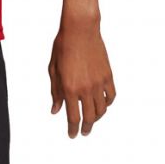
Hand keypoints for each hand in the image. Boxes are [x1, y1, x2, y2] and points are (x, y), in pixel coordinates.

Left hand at [48, 20, 115, 137]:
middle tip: (84, 132)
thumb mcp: (53, 68)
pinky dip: (107, 104)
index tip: (72, 135)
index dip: (73, 129)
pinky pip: (111, 97)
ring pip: (102, 110)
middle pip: (89, 118)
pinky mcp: (108, 76)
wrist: (80, 29)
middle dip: (86, 128)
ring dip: (96, 118)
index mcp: (69, 87)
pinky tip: (102, 104)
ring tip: (91, 119)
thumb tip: (56, 110)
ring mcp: (98, 83)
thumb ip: (55, 91)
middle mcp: (85, 88)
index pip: (73, 117)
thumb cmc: (63, 46)